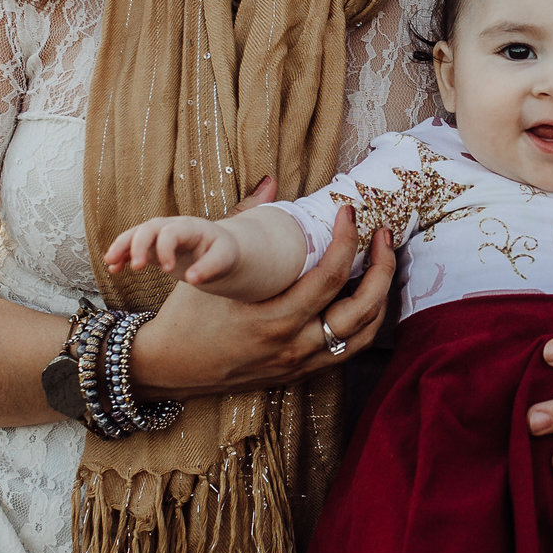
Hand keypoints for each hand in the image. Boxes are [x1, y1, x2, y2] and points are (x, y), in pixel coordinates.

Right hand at [106, 215, 237, 285]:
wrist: (219, 249)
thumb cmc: (223, 253)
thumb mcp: (224, 258)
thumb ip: (210, 267)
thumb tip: (193, 279)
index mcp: (191, 227)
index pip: (172, 232)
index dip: (166, 249)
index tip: (168, 271)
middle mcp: (172, 227)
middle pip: (149, 228)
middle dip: (139, 246)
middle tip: (137, 268)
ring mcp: (160, 235)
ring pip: (135, 234)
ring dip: (122, 247)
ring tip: (110, 263)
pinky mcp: (152, 247)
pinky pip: (132, 247)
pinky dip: (122, 255)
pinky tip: (113, 269)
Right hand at [129, 183, 395, 394]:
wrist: (170, 367)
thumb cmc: (188, 315)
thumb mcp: (210, 266)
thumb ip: (245, 218)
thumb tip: (271, 180)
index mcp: (272, 320)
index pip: (329, 279)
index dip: (348, 241)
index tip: (350, 213)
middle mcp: (293, 346)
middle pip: (362, 309)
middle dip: (382, 267)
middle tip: (382, 235)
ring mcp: (300, 363)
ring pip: (364, 333)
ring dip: (380, 295)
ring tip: (381, 262)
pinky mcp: (301, 372)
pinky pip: (349, 348)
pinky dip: (365, 320)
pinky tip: (364, 294)